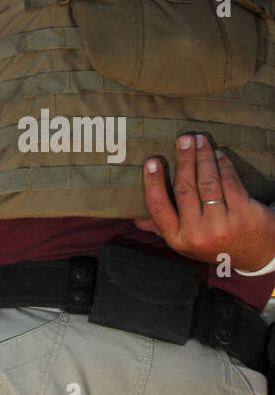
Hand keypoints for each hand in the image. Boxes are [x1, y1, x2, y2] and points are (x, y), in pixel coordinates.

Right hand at [135, 133, 274, 271]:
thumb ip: (162, 230)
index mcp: (177, 239)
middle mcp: (197, 233)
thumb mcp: (187, 244)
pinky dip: (223, 165)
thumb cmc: (217, 244)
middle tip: (183, 139)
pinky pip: (229, 183)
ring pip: (207, 183)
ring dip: (203, 158)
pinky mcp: (243, 214)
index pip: (159, 207)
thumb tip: (137, 219)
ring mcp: (221, 224)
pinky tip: (218, 155)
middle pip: (185, 189)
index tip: (152, 161)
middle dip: (183, 160)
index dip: (154, 182)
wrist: (257, 255)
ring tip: (200, 141)